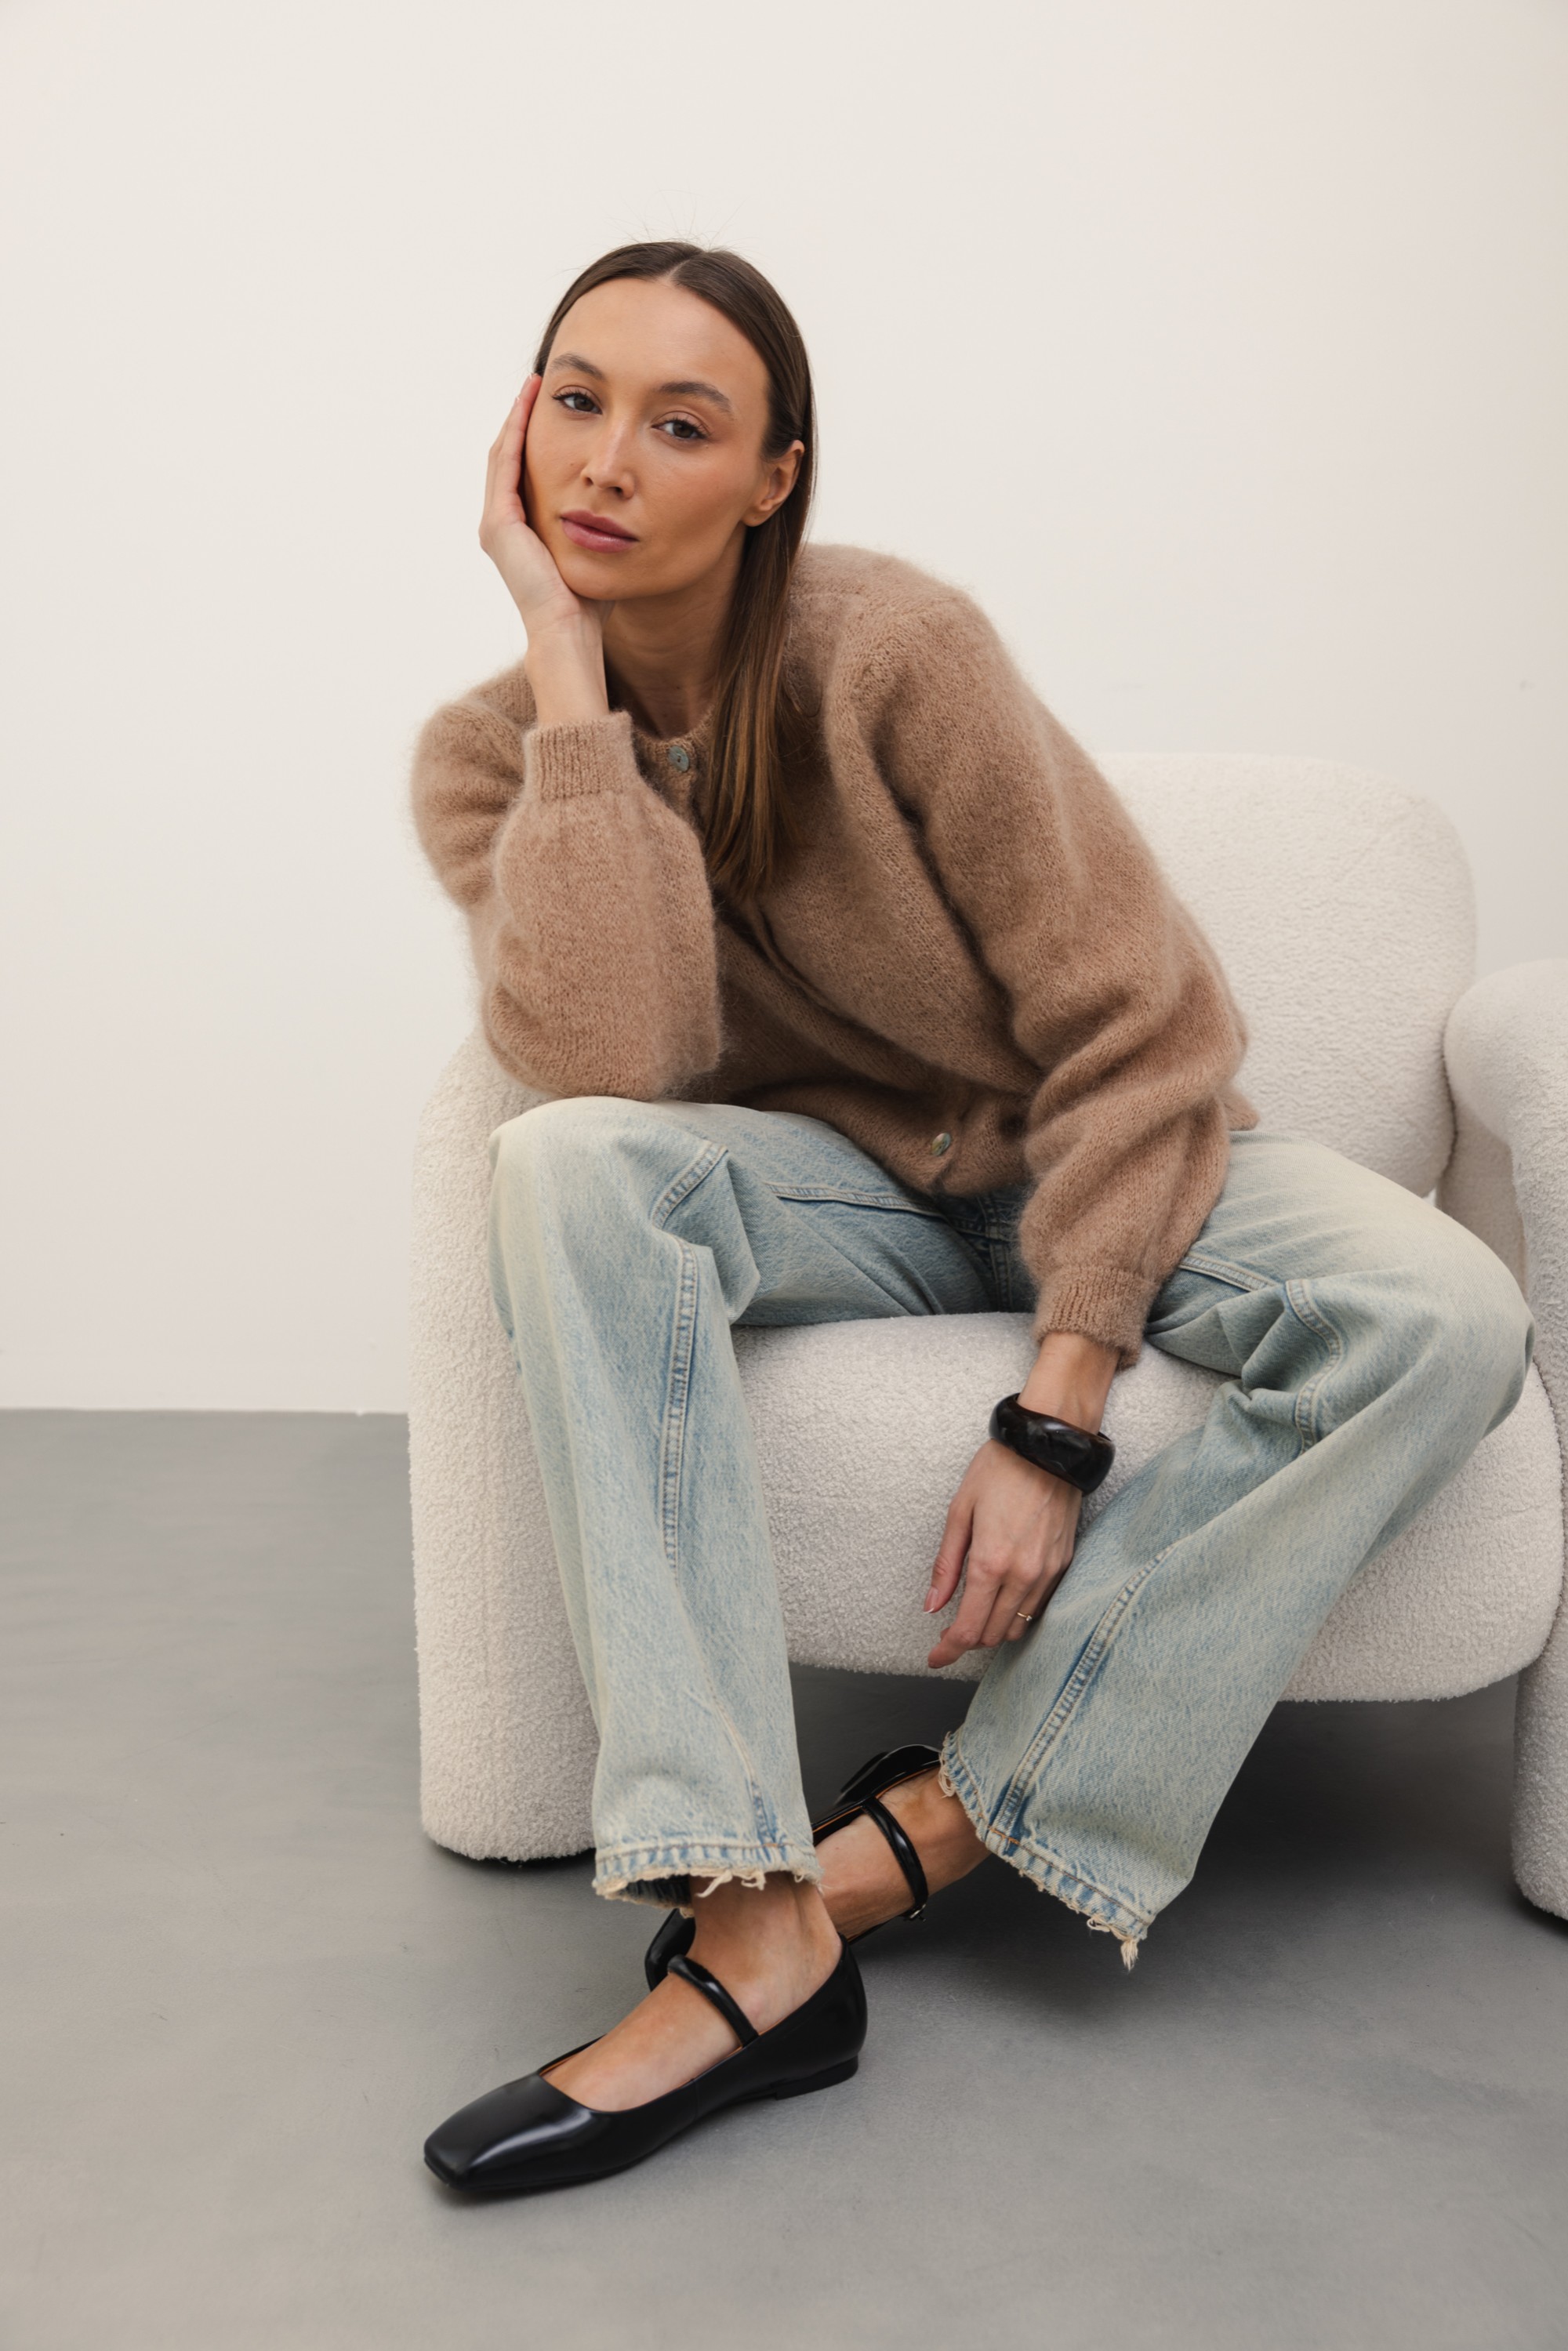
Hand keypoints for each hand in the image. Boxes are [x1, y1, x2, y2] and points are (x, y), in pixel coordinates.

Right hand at [480, 380, 606, 721]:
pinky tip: (531, 406)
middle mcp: (500, 525)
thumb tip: (628, 507)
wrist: (571, 632)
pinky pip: (506, 464)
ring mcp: (495, 524)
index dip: (536, 436)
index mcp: (520, 532)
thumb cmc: (591, 602)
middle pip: (509, 457)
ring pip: (503, 455)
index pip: (523, 471)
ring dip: (517, 418)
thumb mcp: (597, 549)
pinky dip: (516, 432)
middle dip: (524, 419)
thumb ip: (600, 526)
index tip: (558, 405)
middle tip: (542, 383)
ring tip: (536, 385)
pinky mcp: (499, 525)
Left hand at [922, 1441, 1082, 1669]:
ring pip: (1019, 1626)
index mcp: (991, 1563)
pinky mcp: (1064, 1564)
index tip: (935, 1659)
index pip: (968, 1628)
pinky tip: (1004, 1599)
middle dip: (968, 1640)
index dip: (948, 1651)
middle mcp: (1023, 1575)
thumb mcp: (959, 1512)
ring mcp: (1048, 1572)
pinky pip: (1040, 1607)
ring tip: (976, 1614)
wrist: (1048, 1446)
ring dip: (994, 1629)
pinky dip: (1019, 1613)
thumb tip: (932, 1605)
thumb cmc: (1000, 1470)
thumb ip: (946, 1565)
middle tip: (948, 1634)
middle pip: (992, 1635)